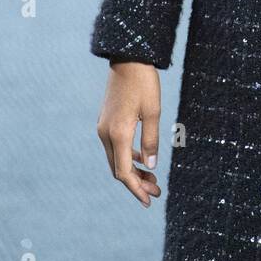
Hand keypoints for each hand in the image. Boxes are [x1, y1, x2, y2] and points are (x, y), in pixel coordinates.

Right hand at [96, 61, 162, 206]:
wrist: (128, 59)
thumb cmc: (144, 83)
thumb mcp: (153, 111)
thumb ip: (150, 141)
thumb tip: (150, 167)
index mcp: (117, 134)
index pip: (124, 173)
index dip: (136, 190)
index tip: (149, 201)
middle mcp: (106, 134)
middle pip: (118, 169)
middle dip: (136, 184)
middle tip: (156, 191)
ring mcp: (104, 128)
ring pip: (116, 159)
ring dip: (133, 171)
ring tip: (153, 179)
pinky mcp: (106, 121)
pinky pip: (116, 147)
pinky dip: (128, 157)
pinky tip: (143, 159)